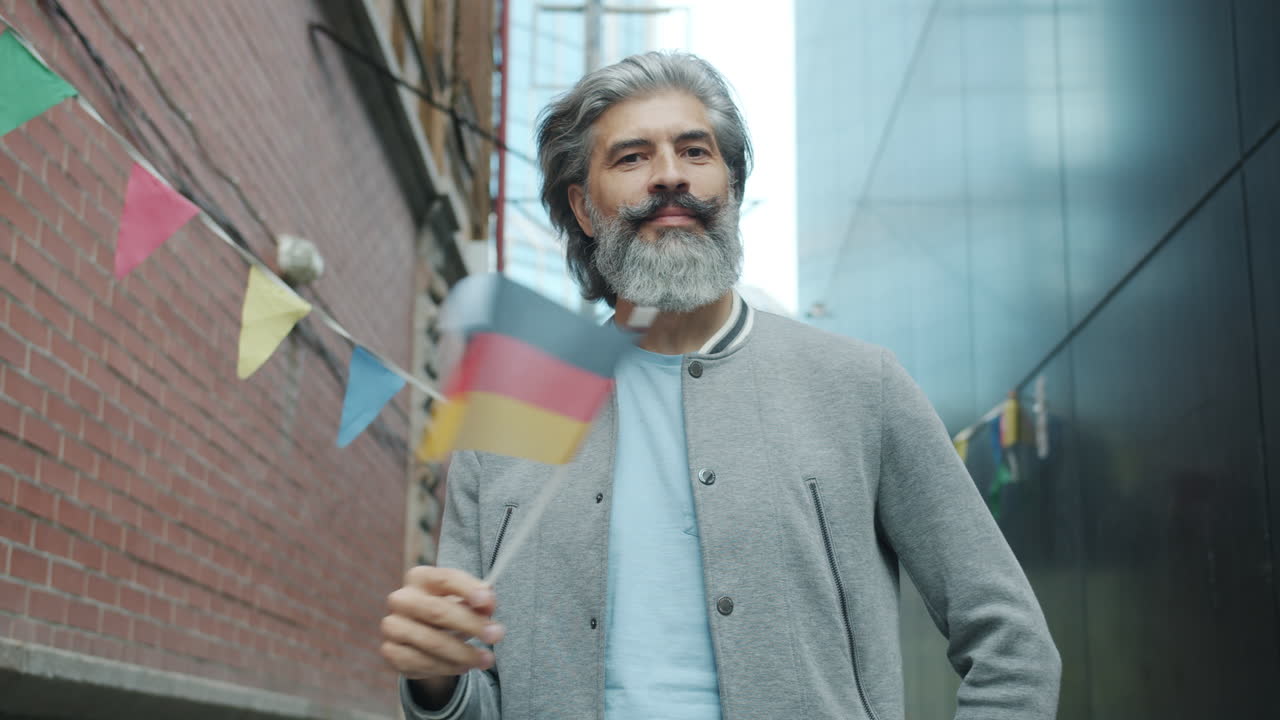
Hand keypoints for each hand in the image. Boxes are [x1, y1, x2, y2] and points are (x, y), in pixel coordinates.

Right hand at [380, 566, 505, 684]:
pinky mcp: (391, 651)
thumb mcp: (467, 599)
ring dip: (464, 653)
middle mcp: (401, 599)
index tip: (490, 603)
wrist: (425, 633)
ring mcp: (393, 626)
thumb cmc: (451, 608)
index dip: (468, 589)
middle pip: (437, 611)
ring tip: (486, 659)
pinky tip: (464, 666)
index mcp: (420, 577)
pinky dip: (447, 667)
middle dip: (471, 624)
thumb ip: (479, 598)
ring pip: (431, 642)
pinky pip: (421, 663)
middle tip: (497, 635)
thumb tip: (488, 604)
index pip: (445, 578)